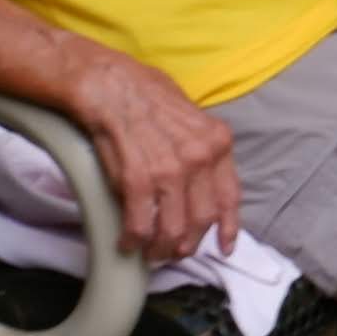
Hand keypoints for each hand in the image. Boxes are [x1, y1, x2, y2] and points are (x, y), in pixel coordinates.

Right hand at [65, 42, 239, 261]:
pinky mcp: (138, 179)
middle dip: (186, 243)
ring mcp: (170, 170)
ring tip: (149, 252)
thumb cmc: (143, 94)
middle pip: (202, 220)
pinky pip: (141, 224)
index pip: (229, 196)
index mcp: (216, 142)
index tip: (224, 248)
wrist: (107, 83)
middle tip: (172, 251)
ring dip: (160, 248)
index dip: (227, 228)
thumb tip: (201, 181)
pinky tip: (127, 241)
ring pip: (174, 229)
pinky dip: (134, 239)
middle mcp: (200, 158)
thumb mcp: (189, 115)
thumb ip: (200, 148)